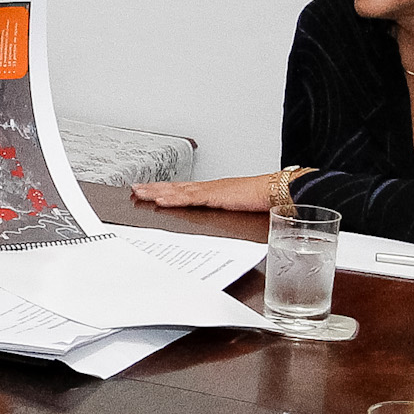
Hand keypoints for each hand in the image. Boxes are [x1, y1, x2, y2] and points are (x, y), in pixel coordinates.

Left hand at [131, 173, 282, 213]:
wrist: (277, 191)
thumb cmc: (263, 200)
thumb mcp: (239, 210)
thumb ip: (225, 215)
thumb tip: (218, 226)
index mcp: (214, 191)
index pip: (184, 190)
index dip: (166, 190)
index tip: (151, 191)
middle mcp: (209, 188)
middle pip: (175, 187)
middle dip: (154, 188)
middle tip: (135, 189)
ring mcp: (210, 190)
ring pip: (177, 190)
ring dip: (157, 191)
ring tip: (140, 193)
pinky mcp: (214, 195)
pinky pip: (189, 197)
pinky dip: (173, 198)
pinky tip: (160, 200)